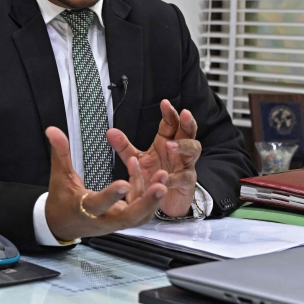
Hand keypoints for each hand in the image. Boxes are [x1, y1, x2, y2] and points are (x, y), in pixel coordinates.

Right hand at [43, 126, 168, 241]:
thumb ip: (60, 152)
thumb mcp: (59, 176)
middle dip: (146, 202)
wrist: (64, 224)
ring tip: (162, 176)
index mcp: (84, 209)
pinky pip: (140, 211)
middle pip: (129, 217)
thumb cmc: (62, 200)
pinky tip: (149, 175)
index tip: (123, 183)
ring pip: (140, 216)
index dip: (111, 195)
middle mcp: (103, 219)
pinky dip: (147, 195)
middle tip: (161, 186)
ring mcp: (116, 222)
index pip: (99, 204)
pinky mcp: (124, 220)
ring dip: (153, 199)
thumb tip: (53, 130)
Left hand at [107, 99, 200, 216]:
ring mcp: (185, 166)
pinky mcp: (187, 183)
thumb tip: (110, 131)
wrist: (163, 200)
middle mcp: (179, 151)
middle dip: (187, 123)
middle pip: (188, 132)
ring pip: (193, 151)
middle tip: (184, 114)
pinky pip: (184, 177)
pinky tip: (165, 176)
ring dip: (183, 146)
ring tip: (170, 146)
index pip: (172, 123)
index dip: (170, 113)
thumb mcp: (137, 160)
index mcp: (167, 142)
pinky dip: (175, 177)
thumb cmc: (154, 176)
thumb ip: (124, 147)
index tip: (164, 103)